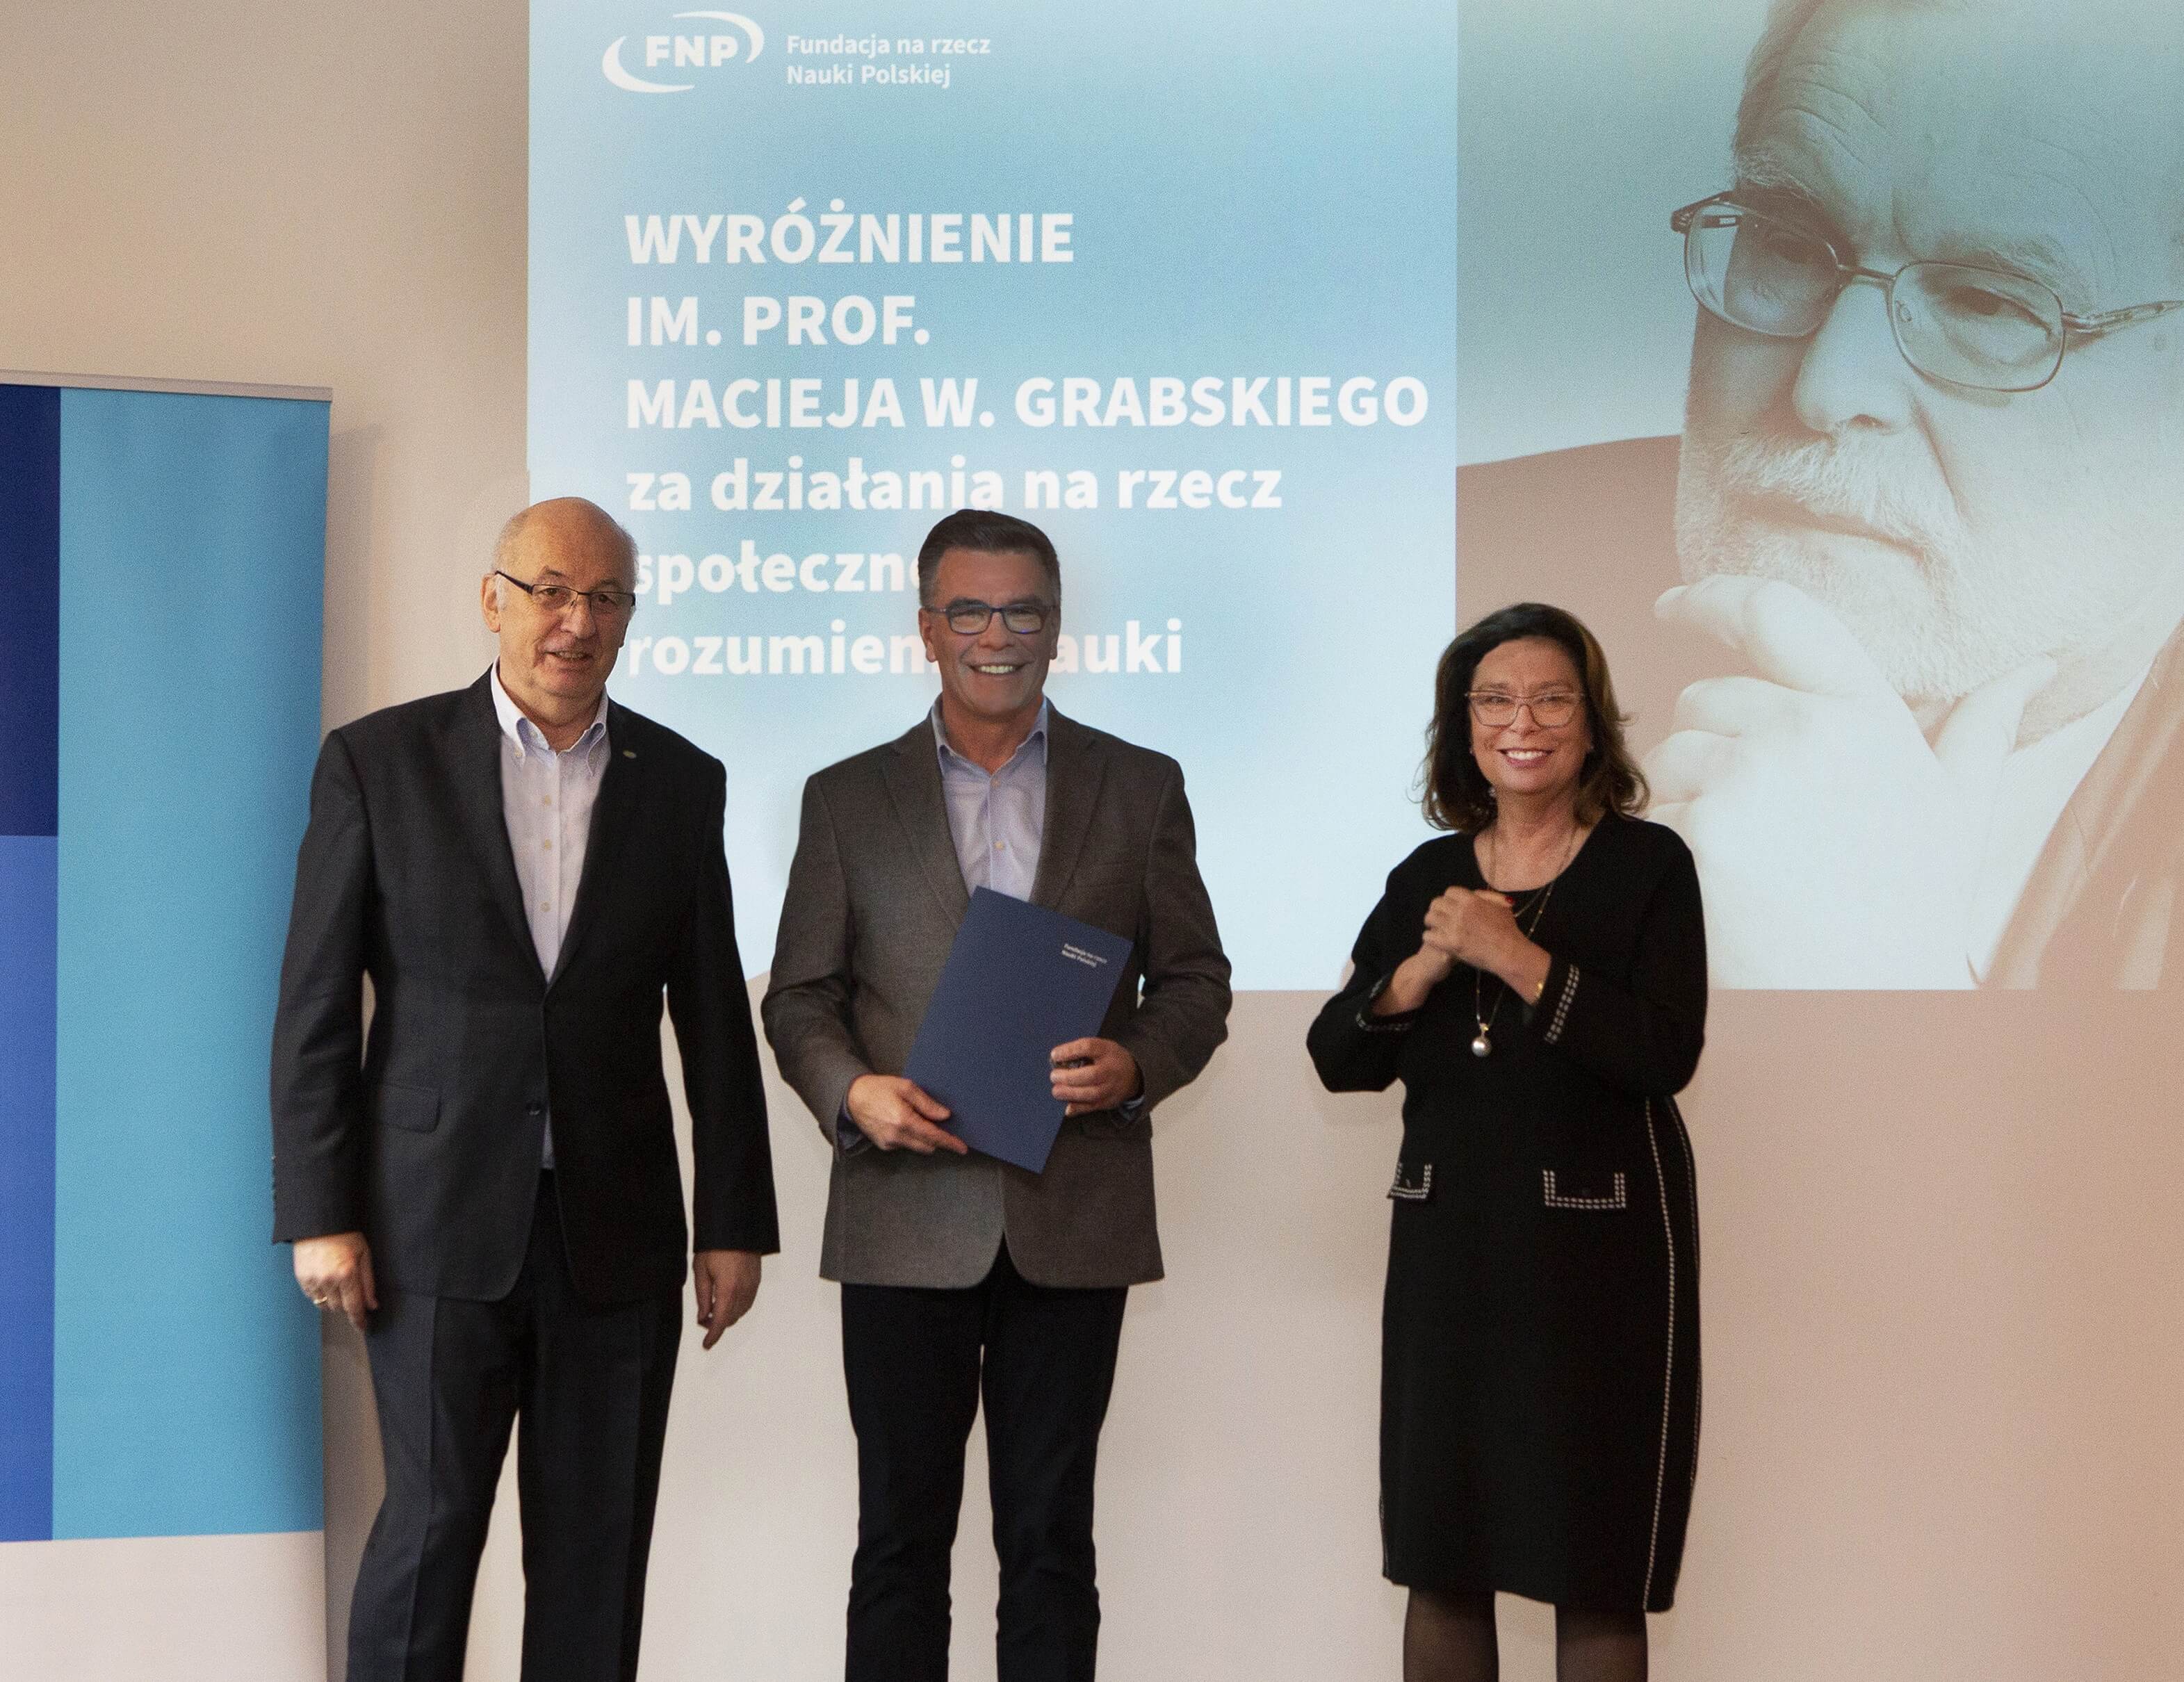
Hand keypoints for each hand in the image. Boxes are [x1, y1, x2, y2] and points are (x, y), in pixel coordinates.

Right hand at [294, 1231, 375, 1330]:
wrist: (318, 1222)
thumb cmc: (345, 1235)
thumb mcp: (364, 1254)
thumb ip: (368, 1282)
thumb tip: (372, 1305)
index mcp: (347, 1274)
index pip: (354, 1306)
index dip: (358, 1320)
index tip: (362, 1327)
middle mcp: (329, 1280)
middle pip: (339, 1308)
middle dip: (347, 1305)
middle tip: (351, 1293)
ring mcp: (313, 1280)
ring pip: (325, 1305)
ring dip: (333, 1302)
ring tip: (338, 1285)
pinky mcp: (301, 1278)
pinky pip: (312, 1297)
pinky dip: (320, 1295)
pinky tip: (326, 1283)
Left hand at [693, 1249, 760, 1349]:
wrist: (736, 1228)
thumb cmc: (716, 1247)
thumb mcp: (701, 1271)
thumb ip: (702, 1297)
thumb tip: (703, 1317)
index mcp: (727, 1290)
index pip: (720, 1322)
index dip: (713, 1336)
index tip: (706, 1345)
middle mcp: (743, 1291)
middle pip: (731, 1319)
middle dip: (717, 1324)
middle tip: (703, 1320)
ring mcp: (752, 1285)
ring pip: (740, 1312)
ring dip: (727, 1315)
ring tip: (713, 1308)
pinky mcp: (756, 1280)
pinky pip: (747, 1301)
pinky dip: (737, 1307)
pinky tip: (727, 1300)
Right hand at [846, 1073, 968, 1153]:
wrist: (852, 1098)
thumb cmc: (879, 1089)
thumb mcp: (906, 1087)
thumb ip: (927, 1103)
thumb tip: (945, 1116)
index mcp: (904, 1120)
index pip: (933, 1136)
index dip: (949, 1142)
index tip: (962, 1147)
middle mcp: (896, 1136)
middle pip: (928, 1146)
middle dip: (937, 1139)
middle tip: (941, 1126)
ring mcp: (889, 1143)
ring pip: (917, 1147)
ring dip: (924, 1138)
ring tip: (919, 1120)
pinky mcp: (884, 1146)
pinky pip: (905, 1145)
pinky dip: (911, 1138)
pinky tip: (905, 1123)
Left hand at [1049, 1038, 1141, 1115]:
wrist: (1133, 1075)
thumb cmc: (1109, 1058)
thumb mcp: (1100, 1047)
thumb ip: (1080, 1051)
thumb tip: (1056, 1059)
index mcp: (1106, 1051)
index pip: (1088, 1047)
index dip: (1070, 1051)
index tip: (1054, 1055)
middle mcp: (1111, 1069)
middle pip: (1091, 1074)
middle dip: (1069, 1077)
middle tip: (1054, 1076)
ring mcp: (1111, 1087)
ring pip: (1092, 1093)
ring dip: (1071, 1094)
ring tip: (1056, 1091)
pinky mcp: (1109, 1102)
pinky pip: (1093, 1107)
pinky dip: (1079, 1108)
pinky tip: (1068, 1108)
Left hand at [1420, 885, 1523, 973]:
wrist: (1509, 952)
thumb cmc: (1509, 931)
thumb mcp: (1502, 907)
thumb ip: (1488, 898)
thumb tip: (1477, 894)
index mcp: (1471, 900)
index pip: (1450, 892)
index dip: (1449, 899)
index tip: (1451, 906)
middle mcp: (1459, 911)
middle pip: (1436, 903)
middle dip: (1438, 909)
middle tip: (1441, 918)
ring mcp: (1453, 927)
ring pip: (1430, 918)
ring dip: (1432, 923)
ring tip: (1436, 929)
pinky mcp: (1449, 943)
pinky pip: (1428, 936)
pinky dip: (1430, 937)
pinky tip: (1435, 940)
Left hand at [1647, 577, 2052, 986]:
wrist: (1863, 1003)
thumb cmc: (1909, 908)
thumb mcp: (1958, 810)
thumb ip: (1982, 729)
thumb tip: (2031, 670)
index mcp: (1865, 712)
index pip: (1776, 612)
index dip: (1712, 596)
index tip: (1675, 601)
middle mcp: (1805, 730)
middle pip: (1705, 695)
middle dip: (1712, 741)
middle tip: (1759, 816)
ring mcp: (1748, 778)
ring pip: (1671, 753)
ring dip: (1688, 793)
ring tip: (1749, 854)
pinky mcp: (1699, 829)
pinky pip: (1655, 810)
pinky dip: (1672, 841)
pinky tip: (1720, 881)